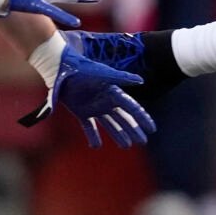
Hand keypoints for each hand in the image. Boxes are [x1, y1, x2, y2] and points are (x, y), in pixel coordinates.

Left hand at [23, 33, 154, 147]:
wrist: (63, 69)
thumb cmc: (84, 69)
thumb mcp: (105, 74)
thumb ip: (122, 78)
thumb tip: (141, 81)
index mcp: (114, 93)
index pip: (132, 108)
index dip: (143, 118)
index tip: (152, 129)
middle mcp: (106, 101)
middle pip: (123, 119)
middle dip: (133, 130)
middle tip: (143, 141)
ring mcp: (94, 107)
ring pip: (110, 124)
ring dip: (118, 135)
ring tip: (126, 146)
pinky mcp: (80, 111)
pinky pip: (89, 126)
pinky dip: (92, 136)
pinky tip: (96, 146)